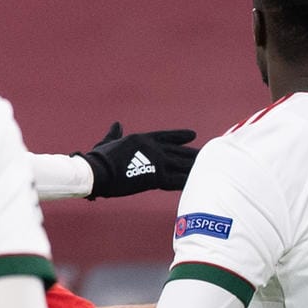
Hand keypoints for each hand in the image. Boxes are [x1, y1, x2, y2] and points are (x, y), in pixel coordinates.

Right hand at [79, 122, 198, 198]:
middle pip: (178, 151)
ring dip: (195, 167)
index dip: (180, 136)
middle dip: (192, 154)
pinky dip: (188, 181)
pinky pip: (177, 180)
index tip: (193, 135)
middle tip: (208, 155)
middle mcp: (153, 148)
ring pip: (181, 164)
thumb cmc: (99, 158)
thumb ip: (115, 134)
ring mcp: (156, 162)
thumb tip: (117, 124)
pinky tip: (199, 182)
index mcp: (142, 139)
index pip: (166, 136)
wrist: (98, 171)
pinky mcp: (155, 177)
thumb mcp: (108, 142)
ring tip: (210, 168)